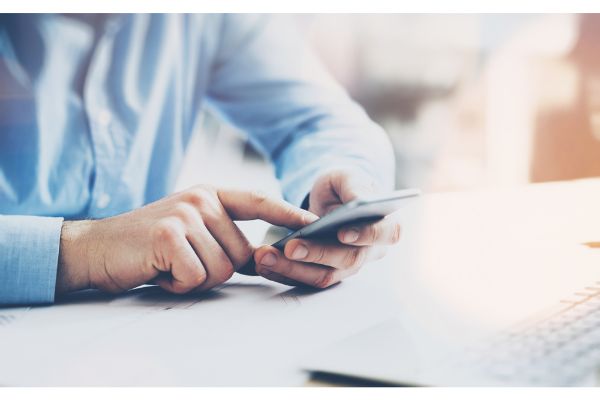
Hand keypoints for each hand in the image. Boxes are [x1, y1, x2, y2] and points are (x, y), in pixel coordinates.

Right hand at [56, 186, 315, 295]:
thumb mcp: (191, 231)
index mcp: (210, 195)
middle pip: (242, 254)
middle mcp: (201, 199)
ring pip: (221, 269)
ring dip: (194, 278)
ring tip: (169, 264)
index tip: (314, 223)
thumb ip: (225, 236)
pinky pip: (195, 276)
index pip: (258, 202)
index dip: (288, 213)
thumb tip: (264, 256)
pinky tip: (159, 270)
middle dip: (215, 270)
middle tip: (182, 262)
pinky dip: (178, 283)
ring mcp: (185, 214)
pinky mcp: (169, 234)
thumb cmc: (149, 246)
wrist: (98, 249)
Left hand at [253, 169, 400, 287]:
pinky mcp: (325, 274)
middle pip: (347, 259)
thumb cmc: (344, 187)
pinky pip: (305, 279)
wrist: (332, 201)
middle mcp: (370, 252)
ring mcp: (347, 266)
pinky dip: (284, 273)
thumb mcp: (348, 177)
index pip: (382, 234)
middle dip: (317, 254)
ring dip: (293, 269)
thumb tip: (358, 201)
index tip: (342, 232)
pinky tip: (263, 262)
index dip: (364, 235)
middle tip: (291, 247)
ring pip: (324, 275)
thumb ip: (355, 187)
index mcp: (385, 226)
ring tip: (266, 256)